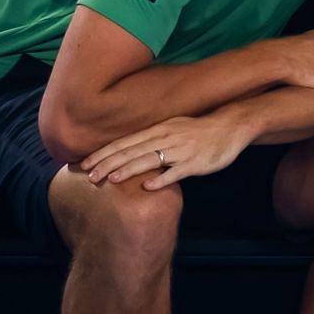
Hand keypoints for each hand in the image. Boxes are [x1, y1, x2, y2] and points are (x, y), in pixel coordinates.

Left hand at [81, 111, 253, 190]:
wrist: (229, 126)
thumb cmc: (198, 130)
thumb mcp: (171, 129)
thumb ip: (151, 139)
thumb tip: (128, 151)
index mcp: (157, 129)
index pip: (123, 142)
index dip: (103, 153)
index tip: (84, 164)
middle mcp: (165, 137)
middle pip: (131, 151)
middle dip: (108, 163)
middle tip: (89, 176)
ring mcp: (180, 150)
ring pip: (149, 159)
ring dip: (128, 169)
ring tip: (110, 180)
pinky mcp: (195, 163)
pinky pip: (176, 172)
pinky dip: (161, 179)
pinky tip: (147, 187)